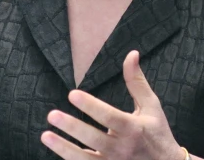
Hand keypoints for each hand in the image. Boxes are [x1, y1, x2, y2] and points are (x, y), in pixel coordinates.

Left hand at [40, 50, 186, 159]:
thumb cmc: (157, 133)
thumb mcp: (151, 106)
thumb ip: (136, 81)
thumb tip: (131, 53)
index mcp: (134, 129)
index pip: (109, 116)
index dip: (90, 105)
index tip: (72, 94)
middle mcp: (123, 148)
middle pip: (94, 138)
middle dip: (72, 127)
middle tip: (52, 115)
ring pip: (86, 159)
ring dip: (64, 148)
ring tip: (46, 135)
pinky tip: (57, 150)